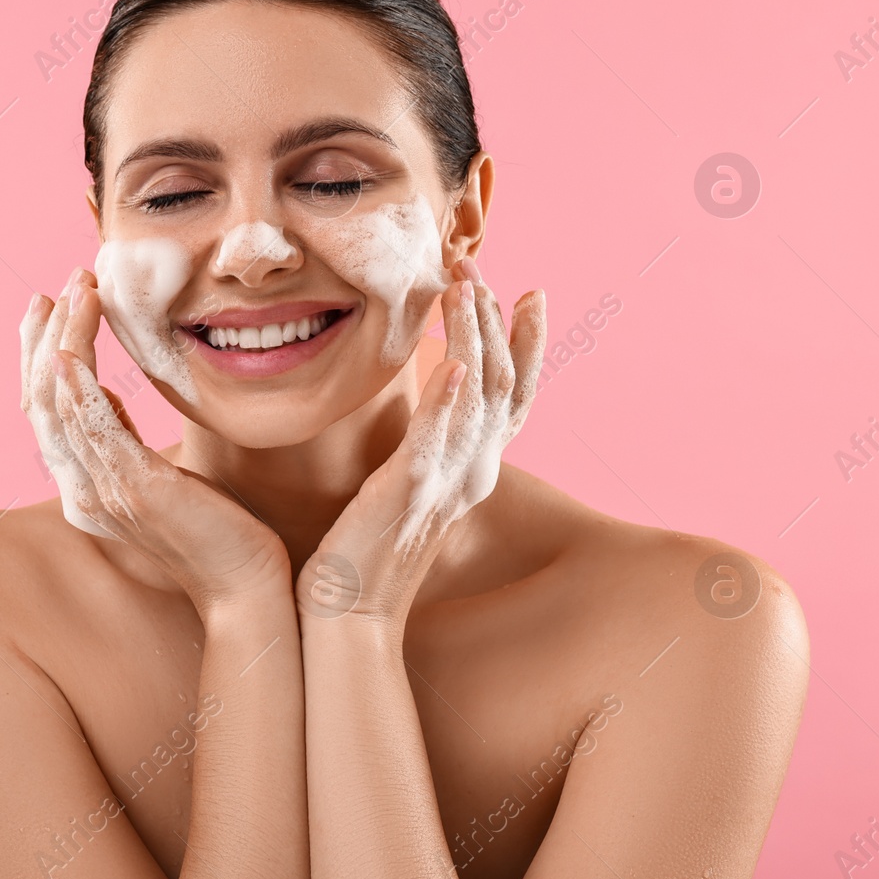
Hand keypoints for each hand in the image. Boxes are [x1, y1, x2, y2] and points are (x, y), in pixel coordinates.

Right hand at [20, 268, 291, 616]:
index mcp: (84, 488)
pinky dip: (75, 386)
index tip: (50, 306)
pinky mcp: (131, 489)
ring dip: (63, 341)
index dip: (40, 354)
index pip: (43, 411)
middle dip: (43, 339)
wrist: (245, 583)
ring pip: (59, 404)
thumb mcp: (158, 474)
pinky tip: (71, 349)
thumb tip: (104, 394)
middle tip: (56, 289)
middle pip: (40, 402)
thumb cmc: (215, 529)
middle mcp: (81, 491)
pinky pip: (89, 428)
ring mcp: (101, 492)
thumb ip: (124, 440)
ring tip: (77, 292)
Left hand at [298, 255, 545, 621]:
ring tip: (465, 286)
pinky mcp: (412, 492)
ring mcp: (448, 483)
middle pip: (506, 382)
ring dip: (475, 336)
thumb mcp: (406, 487)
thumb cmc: (365, 550)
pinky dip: (450, 398)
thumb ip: (423, 447)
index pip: (516, 396)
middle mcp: (473, 473)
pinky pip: (439, 439)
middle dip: (496, 318)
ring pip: (480, 396)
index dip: (528, 344)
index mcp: (473, 470)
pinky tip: (452, 362)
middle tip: (476, 264)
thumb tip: (425, 406)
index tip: (530, 292)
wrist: (348, 614)